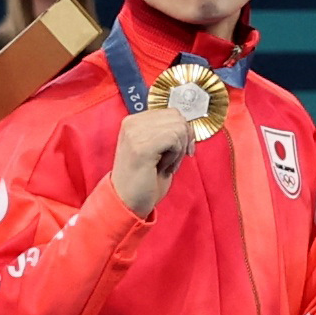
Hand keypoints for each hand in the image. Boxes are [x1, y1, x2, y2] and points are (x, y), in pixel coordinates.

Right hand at [107, 100, 203, 218]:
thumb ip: (165, 132)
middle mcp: (132, 123)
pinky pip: (174, 139)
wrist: (127, 202)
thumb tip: (188, 125)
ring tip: (166, 165)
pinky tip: (164, 167)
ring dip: (179, 149)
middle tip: (173, 160)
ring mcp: (135, 133)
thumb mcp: (155, 148)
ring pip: (178, 127)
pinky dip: (175, 156)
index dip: (183, 131)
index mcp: (133, 121)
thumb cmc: (144, 179)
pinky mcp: (142, 146)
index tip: (181, 151)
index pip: (171, 112)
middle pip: (177, 117)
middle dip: (183, 139)